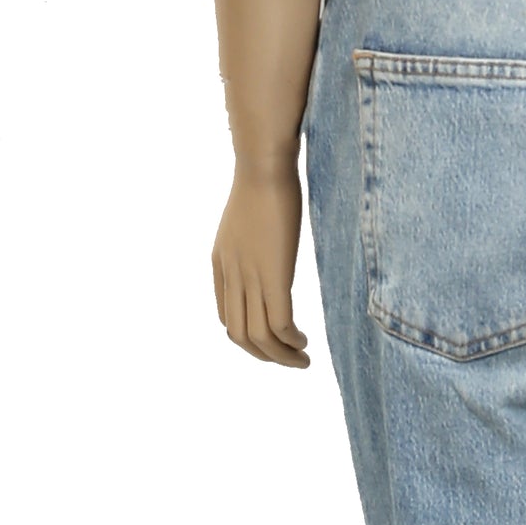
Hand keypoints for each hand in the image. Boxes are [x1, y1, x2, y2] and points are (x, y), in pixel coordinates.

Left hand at [212, 153, 311, 366]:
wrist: (263, 165)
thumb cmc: (264, 178)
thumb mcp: (248, 213)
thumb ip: (252, 235)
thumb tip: (267, 236)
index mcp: (221, 262)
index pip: (226, 316)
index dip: (248, 336)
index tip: (273, 338)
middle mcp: (231, 276)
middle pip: (239, 335)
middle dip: (264, 355)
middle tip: (290, 359)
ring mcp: (250, 277)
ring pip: (258, 336)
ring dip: (280, 356)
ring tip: (302, 359)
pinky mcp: (274, 275)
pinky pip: (279, 323)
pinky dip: (290, 341)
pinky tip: (304, 342)